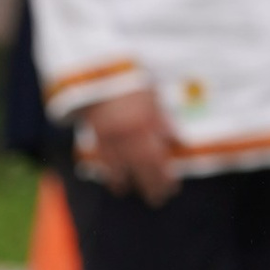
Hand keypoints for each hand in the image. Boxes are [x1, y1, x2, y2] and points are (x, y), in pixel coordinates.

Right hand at [76, 87, 179, 203]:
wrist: (97, 70)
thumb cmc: (129, 78)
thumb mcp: (152, 95)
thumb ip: (163, 120)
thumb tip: (176, 140)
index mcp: (145, 122)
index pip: (158, 156)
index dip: (165, 175)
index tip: (172, 187)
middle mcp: (128, 132)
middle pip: (141, 165)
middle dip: (150, 184)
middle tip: (157, 199)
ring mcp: (109, 134)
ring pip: (118, 165)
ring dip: (124, 181)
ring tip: (128, 190)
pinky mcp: (93, 132)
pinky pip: (101, 157)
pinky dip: (106, 169)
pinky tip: (110, 178)